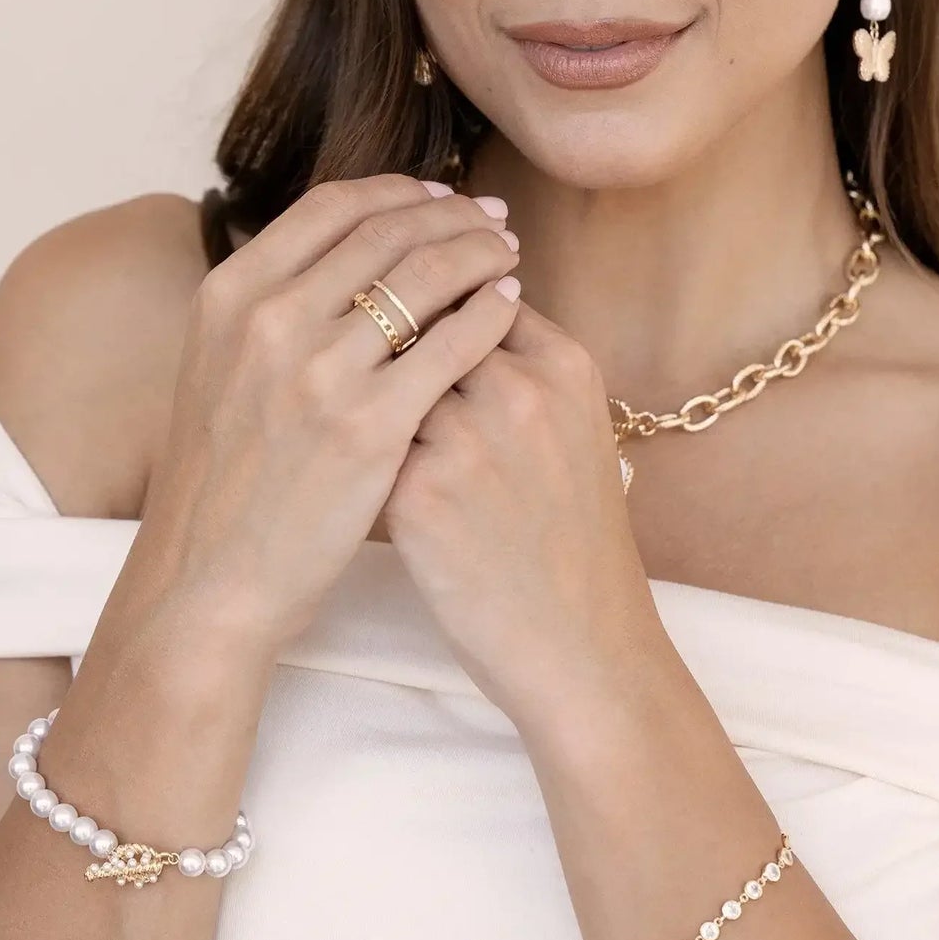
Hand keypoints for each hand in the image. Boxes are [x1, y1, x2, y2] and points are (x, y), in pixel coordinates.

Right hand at [130, 174, 521, 652]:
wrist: (208, 579)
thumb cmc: (223, 480)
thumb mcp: (218, 366)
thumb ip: (268, 304)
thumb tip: (339, 248)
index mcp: (229, 294)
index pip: (332, 205)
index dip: (398, 191)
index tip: (439, 196)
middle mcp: (270, 319)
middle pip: (387, 231)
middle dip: (453, 216)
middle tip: (493, 219)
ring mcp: (319, 372)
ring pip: (428, 274)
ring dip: (481, 253)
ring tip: (509, 254)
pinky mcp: (370, 426)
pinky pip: (454, 343)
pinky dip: (490, 313)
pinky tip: (508, 308)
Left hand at [380, 293, 668, 734]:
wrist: (582, 646)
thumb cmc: (574, 542)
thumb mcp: (578, 432)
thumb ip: (527, 367)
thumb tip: (460, 313)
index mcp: (564, 365)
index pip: (479, 293)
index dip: (442, 306)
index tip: (417, 323)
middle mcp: (519, 388)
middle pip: (426, 318)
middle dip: (398, 339)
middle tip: (376, 365)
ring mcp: (467, 438)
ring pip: (386, 375)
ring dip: (370, 391)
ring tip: (359, 418)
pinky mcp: (419, 492)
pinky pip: (364, 438)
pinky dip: (356, 449)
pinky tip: (355, 472)